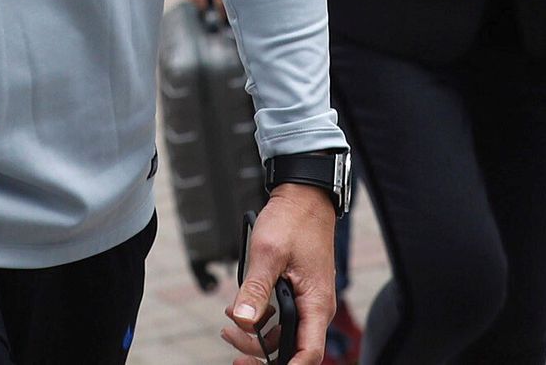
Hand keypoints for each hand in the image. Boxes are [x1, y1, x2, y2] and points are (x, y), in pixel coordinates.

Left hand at [222, 185, 334, 364]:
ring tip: (229, 328)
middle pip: (292, 349)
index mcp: (316, 303)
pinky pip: (280, 318)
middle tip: (233, 345)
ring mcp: (307, 300)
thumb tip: (243, 321)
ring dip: (256, 337)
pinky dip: (260, 319)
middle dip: (261, 353)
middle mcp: (315, 307)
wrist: (302, 196)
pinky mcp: (297, 293)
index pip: (308, 354)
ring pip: (283, 336)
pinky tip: (240, 310)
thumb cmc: (293, 220)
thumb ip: (256, 289)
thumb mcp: (269, 254)